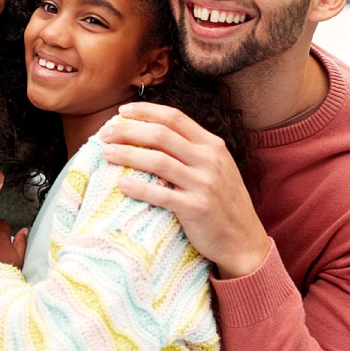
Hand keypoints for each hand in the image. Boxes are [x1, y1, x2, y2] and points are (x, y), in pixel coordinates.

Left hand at [100, 102, 269, 278]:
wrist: (244, 240)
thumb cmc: (222, 202)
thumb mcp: (216, 167)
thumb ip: (190, 149)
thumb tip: (150, 133)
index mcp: (212, 145)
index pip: (174, 117)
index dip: (145, 111)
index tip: (122, 110)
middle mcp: (210, 160)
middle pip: (161, 135)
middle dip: (128, 130)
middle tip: (105, 133)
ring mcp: (204, 184)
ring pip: (158, 161)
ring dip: (127, 154)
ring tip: (106, 153)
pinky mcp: (197, 209)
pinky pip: (161, 195)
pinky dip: (138, 188)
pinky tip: (121, 184)